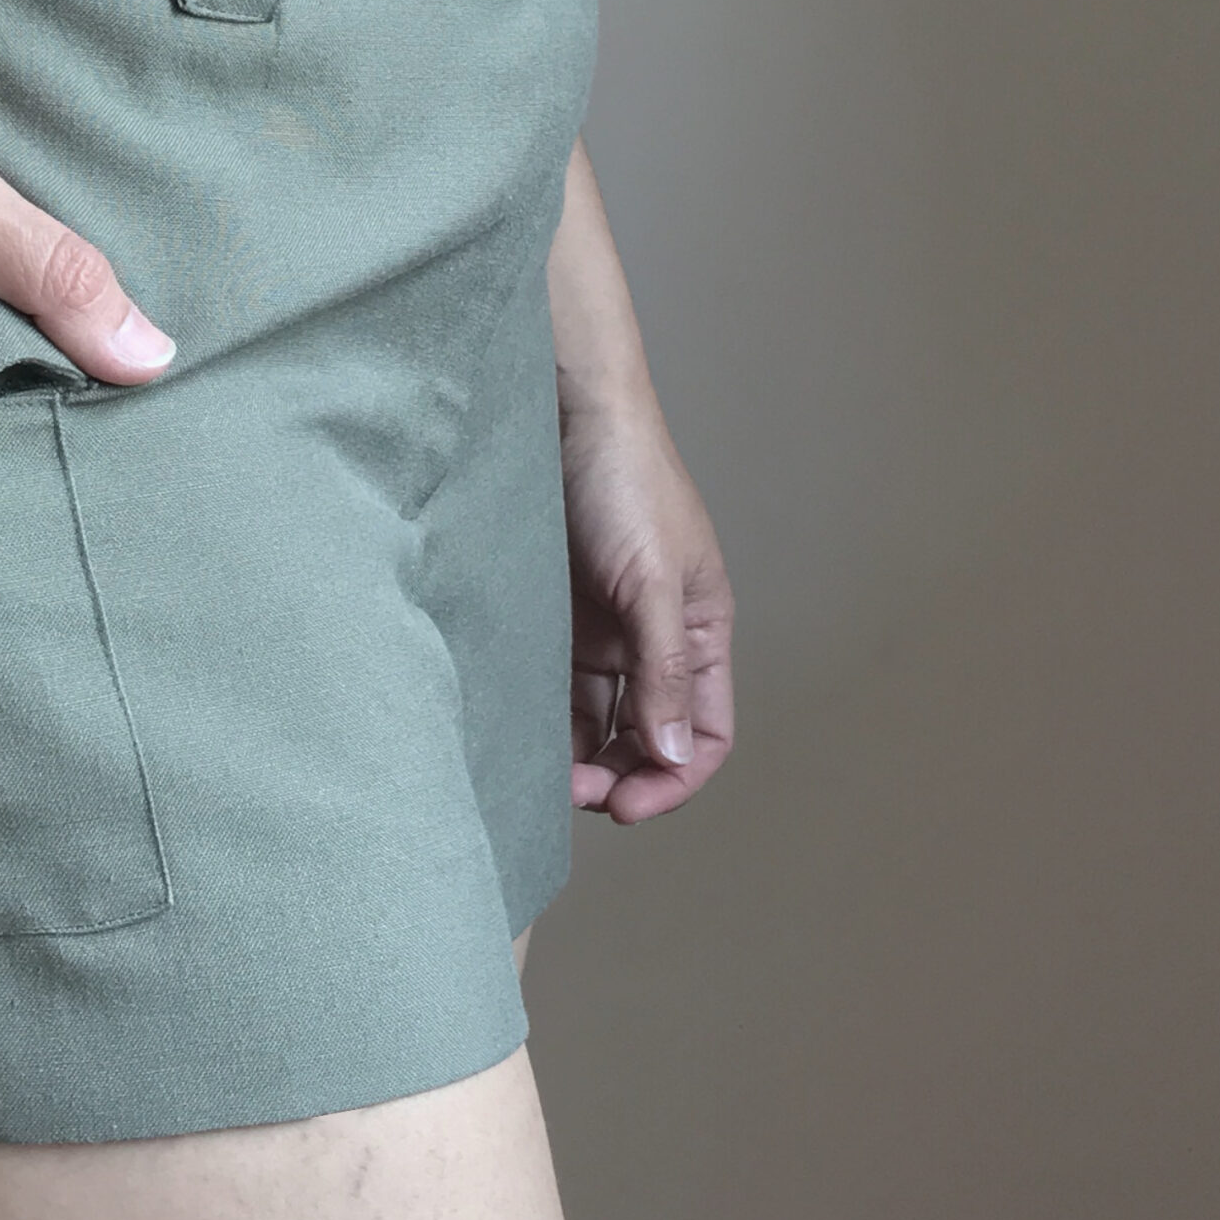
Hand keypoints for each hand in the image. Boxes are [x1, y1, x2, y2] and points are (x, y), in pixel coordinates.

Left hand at [560, 388, 735, 823]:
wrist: (561, 413)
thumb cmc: (623, 481)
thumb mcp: (652, 581)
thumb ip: (663, 670)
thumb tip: (672, 755)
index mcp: (699, 632)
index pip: (705, 732)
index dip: (675, 778)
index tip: (626, 807)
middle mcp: (653, 639)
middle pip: (647, 736)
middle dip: (617, 775)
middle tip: (569, 794)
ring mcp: (600, 628)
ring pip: (593, 718)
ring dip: (574, 754)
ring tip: (537, 773)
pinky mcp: (551, 614)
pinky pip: (550, 683)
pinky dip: (539, 715)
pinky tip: (514, 732)